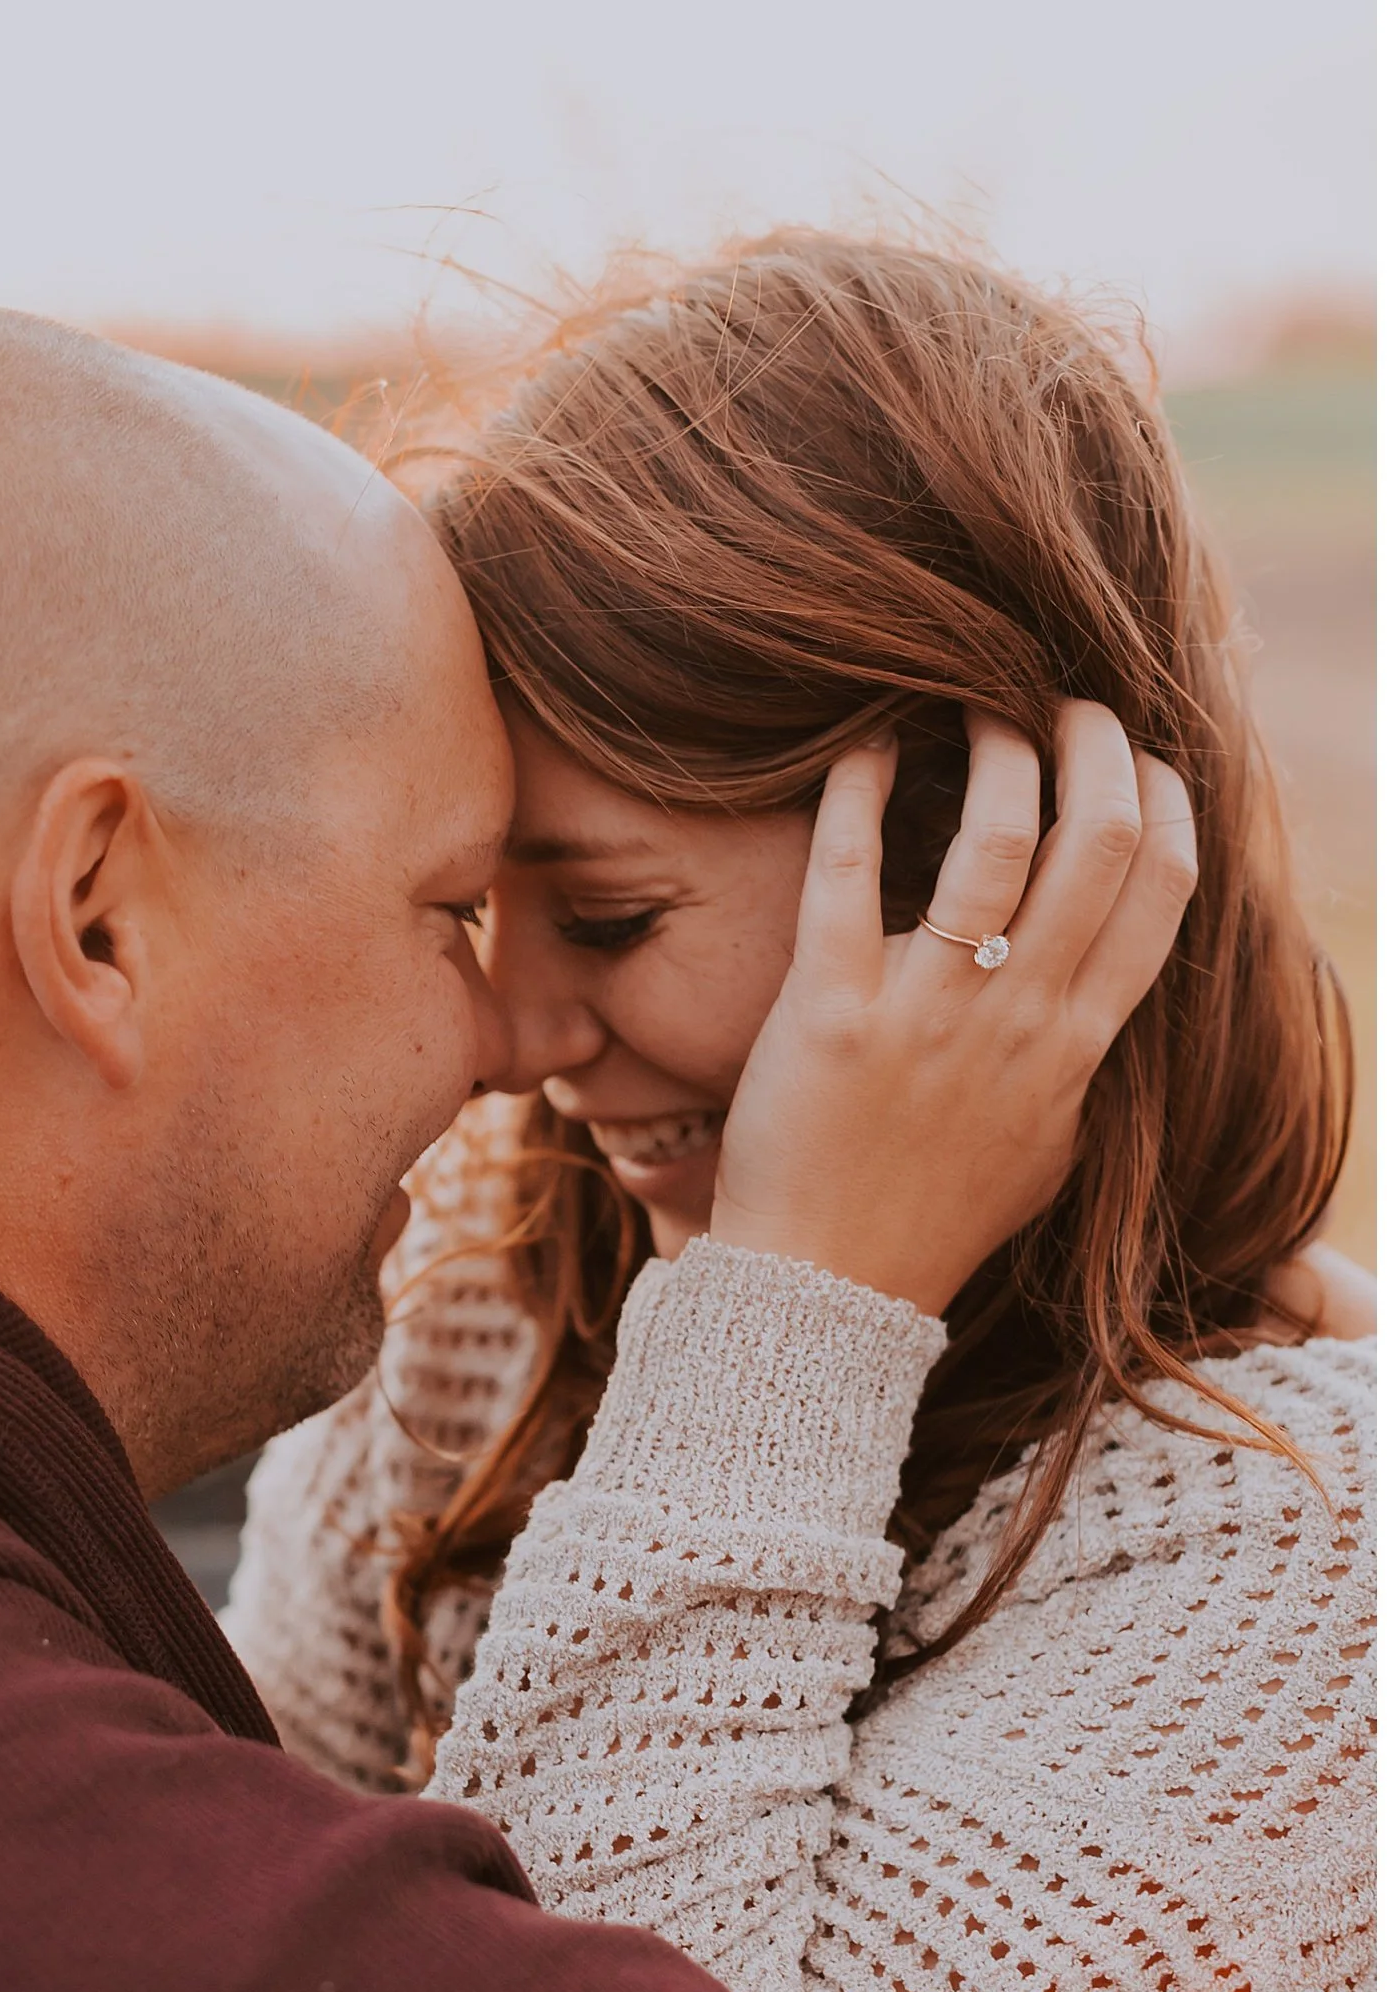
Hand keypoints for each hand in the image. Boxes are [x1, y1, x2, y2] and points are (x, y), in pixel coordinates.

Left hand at [707, 701, 1196, 1317]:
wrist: (826, 1293)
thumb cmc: (933, 1217)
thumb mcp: (1050, 1145)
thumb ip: (1081, 1057)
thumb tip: (1103, 983)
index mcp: (1077, 1046)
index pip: (1162, 890)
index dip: (1165, 797)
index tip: (1141, 752)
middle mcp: (1018, 1020)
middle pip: (1100, 840)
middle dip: (1093, 742)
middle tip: (1059, 698)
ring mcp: (927, 1014)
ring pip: (997, 840)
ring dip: (994, 747)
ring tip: (972, 704)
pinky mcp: (832, 1011)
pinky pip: (849, 871)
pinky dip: (859, 787)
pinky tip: (864, 737)